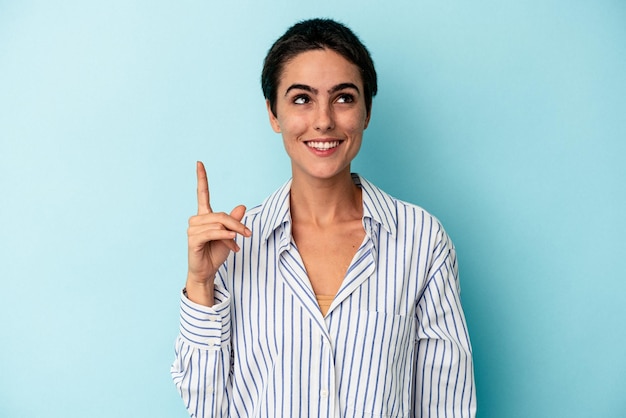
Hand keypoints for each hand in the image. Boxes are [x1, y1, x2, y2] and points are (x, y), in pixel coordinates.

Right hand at [185, 161, 250, 304]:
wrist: (207, 271)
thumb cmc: (216, 252)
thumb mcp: (230, 235)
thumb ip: (235, 221)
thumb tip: (242, 206)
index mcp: (204, 216)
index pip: (202, 194)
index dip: (201, 179)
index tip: (199, 163)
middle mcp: (196, 220)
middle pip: (221, 215)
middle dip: (237, 224)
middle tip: (248, 234)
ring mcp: (193, 230)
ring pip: (218, 224)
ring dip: (232, 233)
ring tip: (237, 243)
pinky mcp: (192, 240)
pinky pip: (212, 233)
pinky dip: (224, 235)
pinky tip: (233, 240)